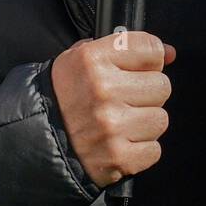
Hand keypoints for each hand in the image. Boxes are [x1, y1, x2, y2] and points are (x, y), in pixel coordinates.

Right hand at [50, 31, 175, 188]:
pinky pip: (154, 149)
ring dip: (144, 122)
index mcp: (93, 59)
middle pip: (162, 86)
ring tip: (121, 122)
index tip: (139, 68)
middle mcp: (103, 90)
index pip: (152, 49)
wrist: (35, 138)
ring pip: (161, 118)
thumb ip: (125, 48)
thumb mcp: (82, 58)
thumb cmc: (64, 94)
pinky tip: (120, 142)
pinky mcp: (119, 157)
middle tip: (125, 99)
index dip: (149, 60)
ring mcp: (112, 126)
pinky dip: (140, 149)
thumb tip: (169, 52)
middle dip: (146, 93)